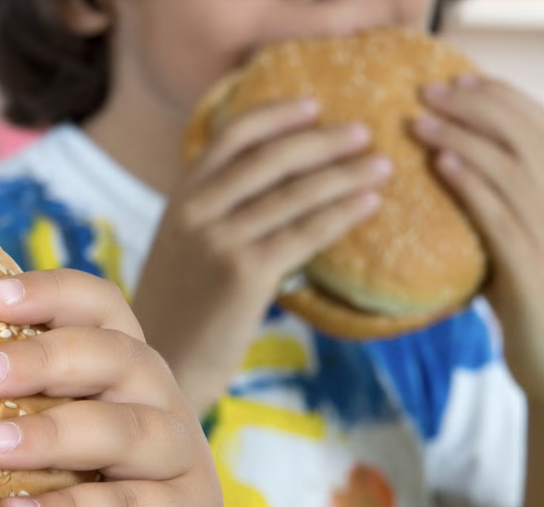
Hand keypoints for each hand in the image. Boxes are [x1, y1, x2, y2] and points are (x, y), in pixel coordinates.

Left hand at [0, 270, 226, 506]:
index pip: (102, 308)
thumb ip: (10, 408)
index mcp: (125, 372)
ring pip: (123, 430)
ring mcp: (180, 464)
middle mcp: (160, 405)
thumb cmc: (78, 501)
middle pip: (116, 357)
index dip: (52, 292)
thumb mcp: (45, 445)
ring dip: (50, 433)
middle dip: (42, 360)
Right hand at [133, 99, 388, 415]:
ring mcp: (219, 241)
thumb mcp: (183, 251)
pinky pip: (306, 234)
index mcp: (180, 200)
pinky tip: (370, 205)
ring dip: (345, 175)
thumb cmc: (180, 312)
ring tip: (382, 165)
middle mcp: (196, 212)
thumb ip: (214, 216)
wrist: (161, 365)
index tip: (313, 105)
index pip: (230, 137)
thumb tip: (275, 193)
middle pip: (270, 158)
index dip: (276, 115)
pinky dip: (342, 214)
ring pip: (295, 194)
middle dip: (322, 140)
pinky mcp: (245, 274)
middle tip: (364, 132)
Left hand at [414, 76, 543, 392]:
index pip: (539, 128)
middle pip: (524, 137)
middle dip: (473, 107)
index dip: (499, 98)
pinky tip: (442, 164)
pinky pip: (500, 217)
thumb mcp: (514, 250)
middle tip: (425, 91)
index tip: (456, 80)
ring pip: (510, 171)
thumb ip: (495, 213)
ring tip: (419, 121)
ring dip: (461, 138)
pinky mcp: (531, 272)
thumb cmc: (531, 308)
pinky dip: (471, 185)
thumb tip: (447, 178)